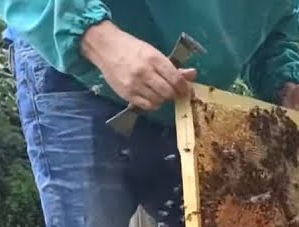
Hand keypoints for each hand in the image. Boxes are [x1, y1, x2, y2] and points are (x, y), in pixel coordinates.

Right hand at [81, 21, 196, 110]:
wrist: (105, 47)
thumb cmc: (132, 48)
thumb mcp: (153, 52)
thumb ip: (172, 67)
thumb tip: (193, 74)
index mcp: (154, 59)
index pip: (176, 79)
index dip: (184, 88)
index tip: (186, 90)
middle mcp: (144, 72)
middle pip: (168, 93)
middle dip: (175, 94)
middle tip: (173, 92)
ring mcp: (134, 84)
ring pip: (158, 101)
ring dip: (163, 99)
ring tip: (160, 92)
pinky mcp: (126, 94)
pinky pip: (146, 106)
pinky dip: (153, 104)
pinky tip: (151, 97)